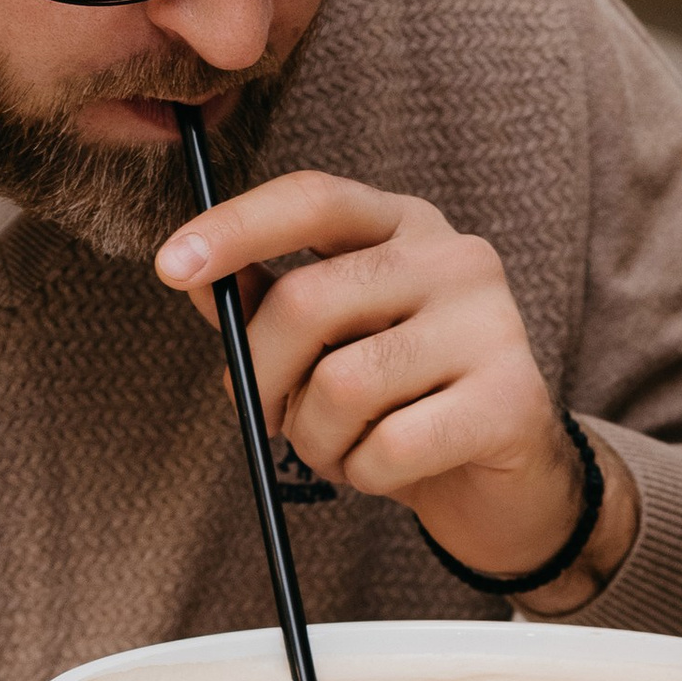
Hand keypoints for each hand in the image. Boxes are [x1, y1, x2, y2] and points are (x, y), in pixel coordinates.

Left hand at [155, 171, 637, 598]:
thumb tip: (198, 280)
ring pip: (343, 385)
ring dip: (315, 440)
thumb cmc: (400, 401)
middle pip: (308, 302)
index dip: (235, 228)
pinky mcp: (512, 400)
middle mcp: (456, 257)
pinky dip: (365, 474)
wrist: (501, 481)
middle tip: (265, 420)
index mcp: (405, 225)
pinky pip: (390, 446)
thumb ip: (268, 304)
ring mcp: (493, 323)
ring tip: (338, 450)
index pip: (313, 199)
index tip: (169, 268)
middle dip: (260, 377)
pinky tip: (384, 471)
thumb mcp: (331, 343)